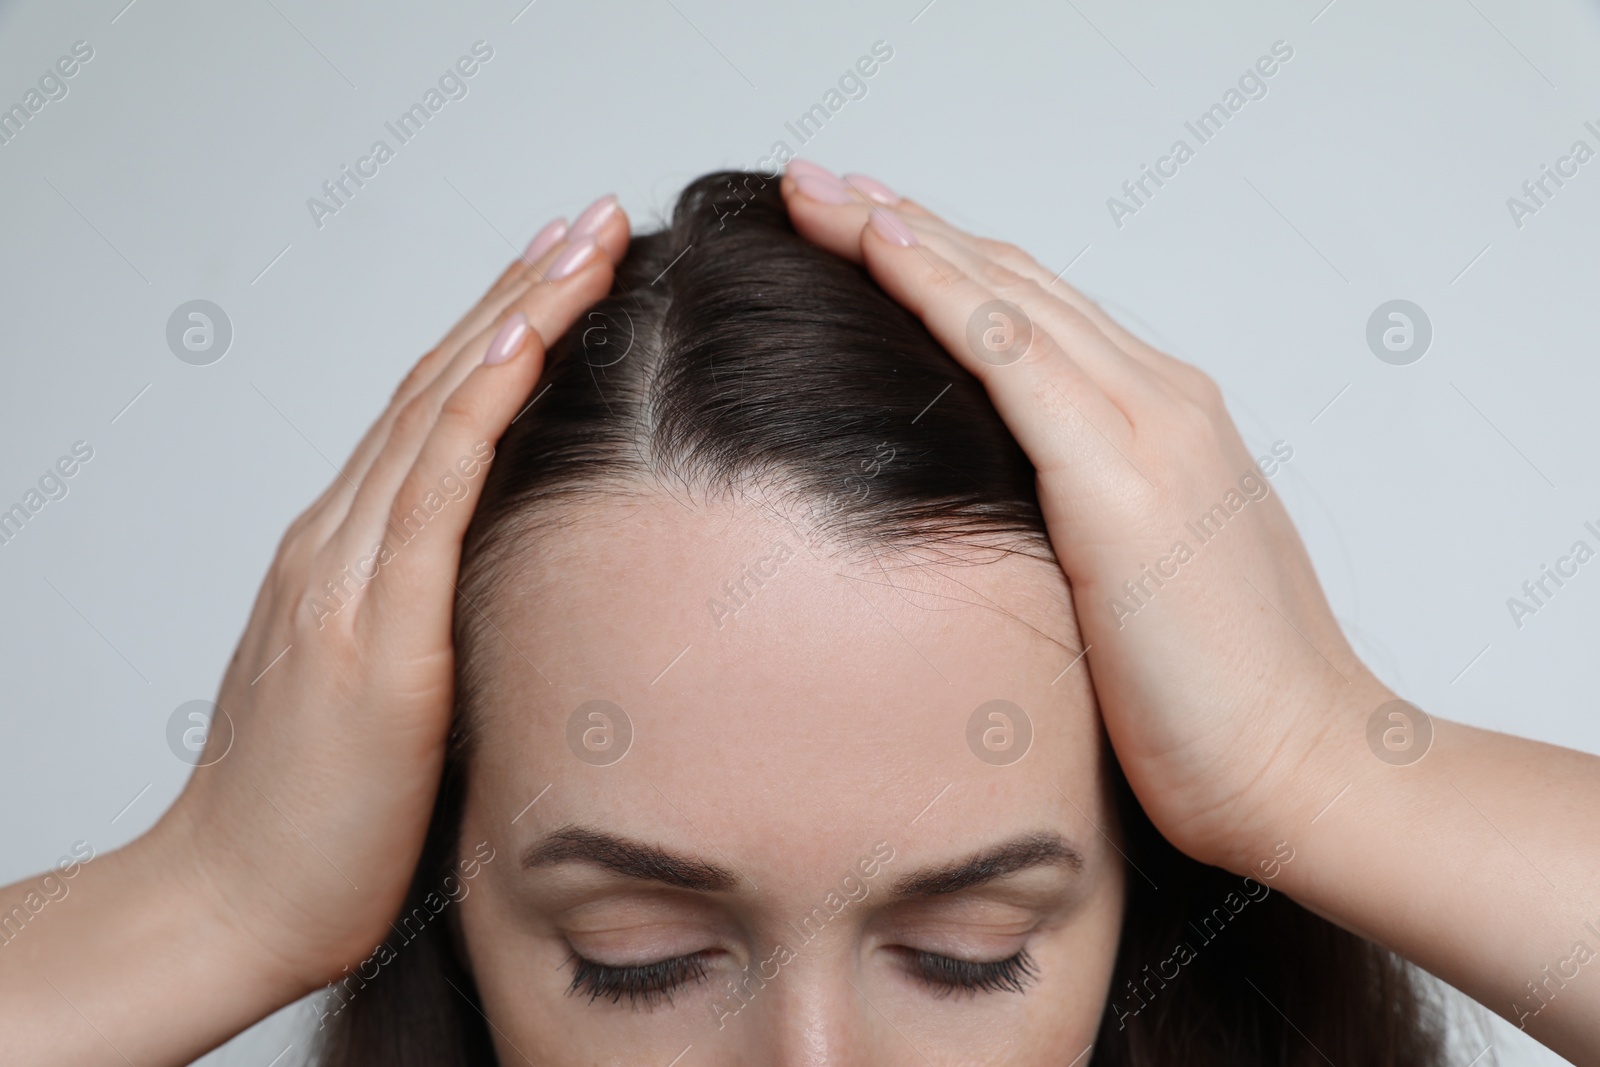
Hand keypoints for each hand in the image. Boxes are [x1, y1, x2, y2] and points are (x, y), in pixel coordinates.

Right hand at [150, 203, 627, 990]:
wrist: (233, 897)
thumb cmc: (321, 813)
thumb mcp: (393, 689)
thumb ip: (439, 620)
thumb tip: (524, 591)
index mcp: (352, 554)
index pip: (436, 410)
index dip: (505, 328)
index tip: (572, 267)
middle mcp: (342, 542)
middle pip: (439, 383)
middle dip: (522, 291)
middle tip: (593, 218)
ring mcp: (346, 577)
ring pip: (434, 412)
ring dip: (515, 317)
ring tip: (583, 246)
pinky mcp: (367, 633)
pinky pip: (426, 493)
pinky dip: (475, 409)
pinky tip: (522, 346)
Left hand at [781, 166, 1384, 872]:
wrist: (1304, 767)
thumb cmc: (1218, 700)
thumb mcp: (1134, 584)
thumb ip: (1078, 525)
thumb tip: (994, 522)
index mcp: (1164, 426)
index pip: (1035, 314)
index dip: (944, 263)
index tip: (858, 226)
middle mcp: (1163, 404)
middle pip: (1013, 284)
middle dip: (905, 224)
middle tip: (814, 183)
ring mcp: (1152, 432)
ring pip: (1006, 298)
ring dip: (902, 234)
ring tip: (815, 192)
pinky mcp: (1125, 482)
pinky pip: (1013, 356)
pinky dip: (942, 293)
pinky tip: (879, 248)